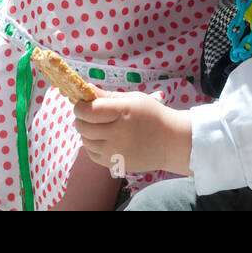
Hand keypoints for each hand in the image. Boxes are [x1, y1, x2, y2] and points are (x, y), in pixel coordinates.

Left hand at [73, 91, 191, 177]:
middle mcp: (118, 134)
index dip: (80, 106)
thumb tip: (87, 89)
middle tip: (88, 114)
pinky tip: (103, 139)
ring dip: (87, 132)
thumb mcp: (134, 98)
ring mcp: (115, 151)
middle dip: (81, 118)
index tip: (82, 103)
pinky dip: (92, 146)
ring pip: (86, 141)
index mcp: (123, 112)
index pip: (89, 111)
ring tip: (98, 126)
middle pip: (83, 126)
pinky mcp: (115, 164)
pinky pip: (92, 154)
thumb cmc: (153, 115)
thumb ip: (109, 95)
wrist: (171, 142)